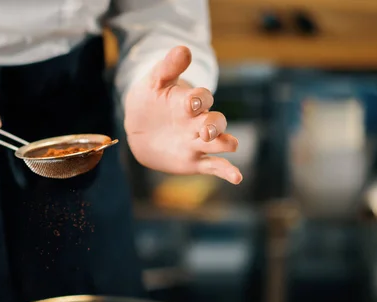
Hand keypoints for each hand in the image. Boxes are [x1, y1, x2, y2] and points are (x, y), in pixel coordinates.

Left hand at [124, 46, 241, 184]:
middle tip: (205, 131)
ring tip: (229, 145)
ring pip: (219, 142)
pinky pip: (214, 166)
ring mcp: (197, 142)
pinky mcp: (194, 160)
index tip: (192, 103)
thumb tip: (184, 49)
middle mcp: (198, 122)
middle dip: (214, 125)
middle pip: (216, 121)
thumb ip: (168, 67)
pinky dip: (227, 171)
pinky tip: (237, 177)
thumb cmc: (149, 100)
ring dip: (224, 143)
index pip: (202, 98)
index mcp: (189, 102)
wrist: (139, 127)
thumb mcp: (154, 82)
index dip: (199, 100)